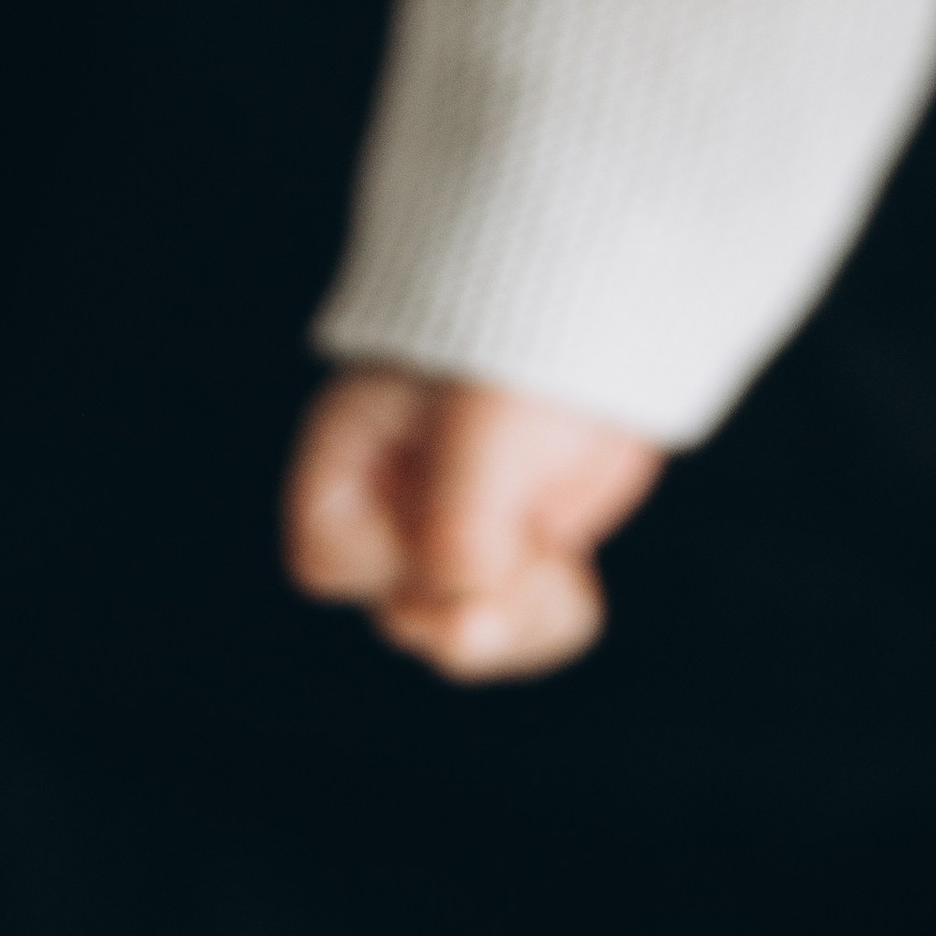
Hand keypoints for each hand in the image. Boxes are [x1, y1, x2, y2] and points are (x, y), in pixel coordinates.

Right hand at [283, 367, 664, 679]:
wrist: (608, 302)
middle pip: (399, 614)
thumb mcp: (483, 431)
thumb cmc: (528, 345)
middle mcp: (399, 500)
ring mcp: (462, 528)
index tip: (446, 508)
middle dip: (463, 614)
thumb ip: (457, 529)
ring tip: (558, 573)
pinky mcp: (519, 543)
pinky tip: (576, 576)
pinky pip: (519, 625)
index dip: (388, 559)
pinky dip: (549, 616)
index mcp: (353, 454)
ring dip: (513, 623)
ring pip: (458, 633)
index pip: (327, 560)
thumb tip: (462, 618)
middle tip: (518, 578)